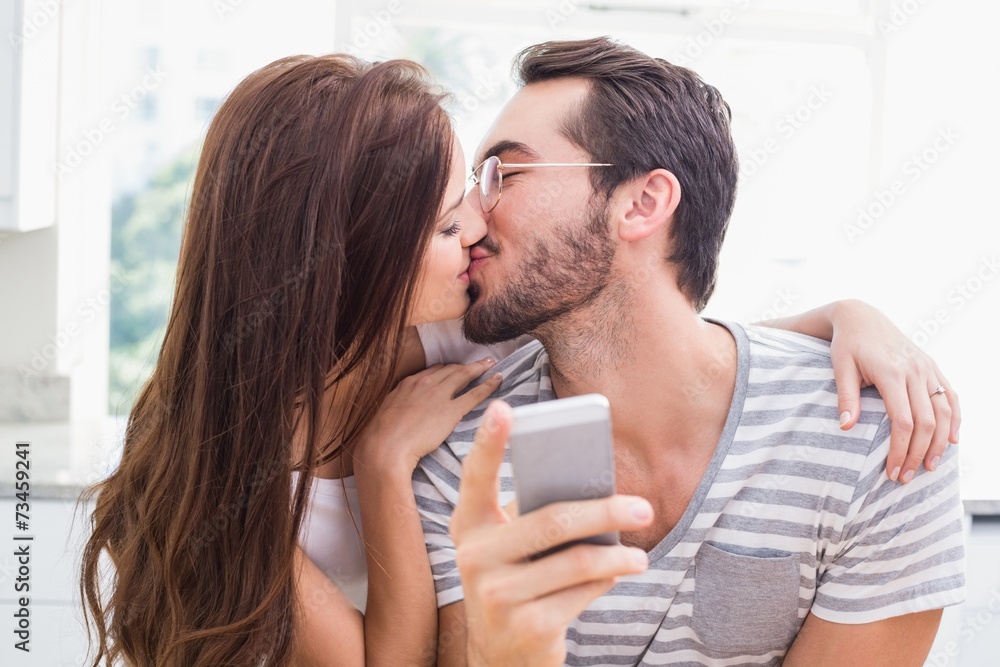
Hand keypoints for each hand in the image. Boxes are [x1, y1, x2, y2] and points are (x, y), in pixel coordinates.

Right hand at [353, 358, 501, 473]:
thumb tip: (403, 410)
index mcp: (409, 383)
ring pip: (464, 375)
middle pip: (450, 369)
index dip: (447, 369)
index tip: (455, 369)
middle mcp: (425, 383)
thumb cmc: (382, 436)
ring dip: (479, 368)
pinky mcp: (451, 410)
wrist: (385, 446)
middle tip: (480, 362)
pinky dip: (488, 385)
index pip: (433, 371)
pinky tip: (497, 380)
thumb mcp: (387, 412)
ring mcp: (439, 395)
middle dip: (466, 365)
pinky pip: (474, 394)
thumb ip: (399, 406)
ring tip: (491, 365)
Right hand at [450, 401, 651, 666]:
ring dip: (618, 556)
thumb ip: (536, 517)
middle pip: (552, 521)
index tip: (504, 408)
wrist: (500, 656)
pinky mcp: (526, 627)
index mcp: (469, 525)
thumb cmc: (516, 580)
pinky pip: (582, 593)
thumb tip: (596, 491)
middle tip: (643, 508)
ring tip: (640, 554)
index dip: (487, 441)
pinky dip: (606, 582)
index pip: (475, 476)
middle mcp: (474, 556)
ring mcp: (497, 594)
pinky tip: (617, 575)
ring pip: (576, 561)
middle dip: (605, 512)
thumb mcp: (511, 547)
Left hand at [829, 300, 960, 482]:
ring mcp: (927, 368)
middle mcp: (915, 371)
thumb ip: (846, 398)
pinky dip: (955, 419)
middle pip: (926, 421)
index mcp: (891, 373)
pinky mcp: (932, 367)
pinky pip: (951, 396)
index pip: (902, 421)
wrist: (863, 318)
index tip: (891, 471)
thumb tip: (845, 428)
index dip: (900, 449)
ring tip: (929, 467)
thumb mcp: (840, 368)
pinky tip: (952, 440)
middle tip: (905, 477)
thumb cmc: (848, 345)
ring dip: (939, 442)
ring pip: (943, 411)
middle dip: (918, 453)